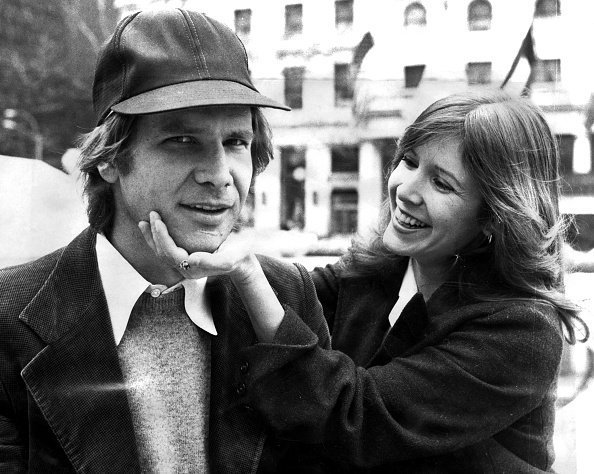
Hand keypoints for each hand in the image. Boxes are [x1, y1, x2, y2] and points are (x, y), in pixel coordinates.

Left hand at [138, 211, 257, 280]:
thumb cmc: (238, 257)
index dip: (161, 237)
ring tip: (144, 222)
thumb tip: (191, 259)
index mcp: (192, 269)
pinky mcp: (187, 258)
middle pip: (163, 253)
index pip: (170, 253)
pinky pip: (168, 249)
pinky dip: (159, 238)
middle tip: (152, 215)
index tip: (157, 219)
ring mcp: (185, 265)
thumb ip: (211, 261)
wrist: (243, 260)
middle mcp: (185, 269)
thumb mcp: (228, 259)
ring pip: (162, 252)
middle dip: (154, 234)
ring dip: (152, 237)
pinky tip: (155, 228)